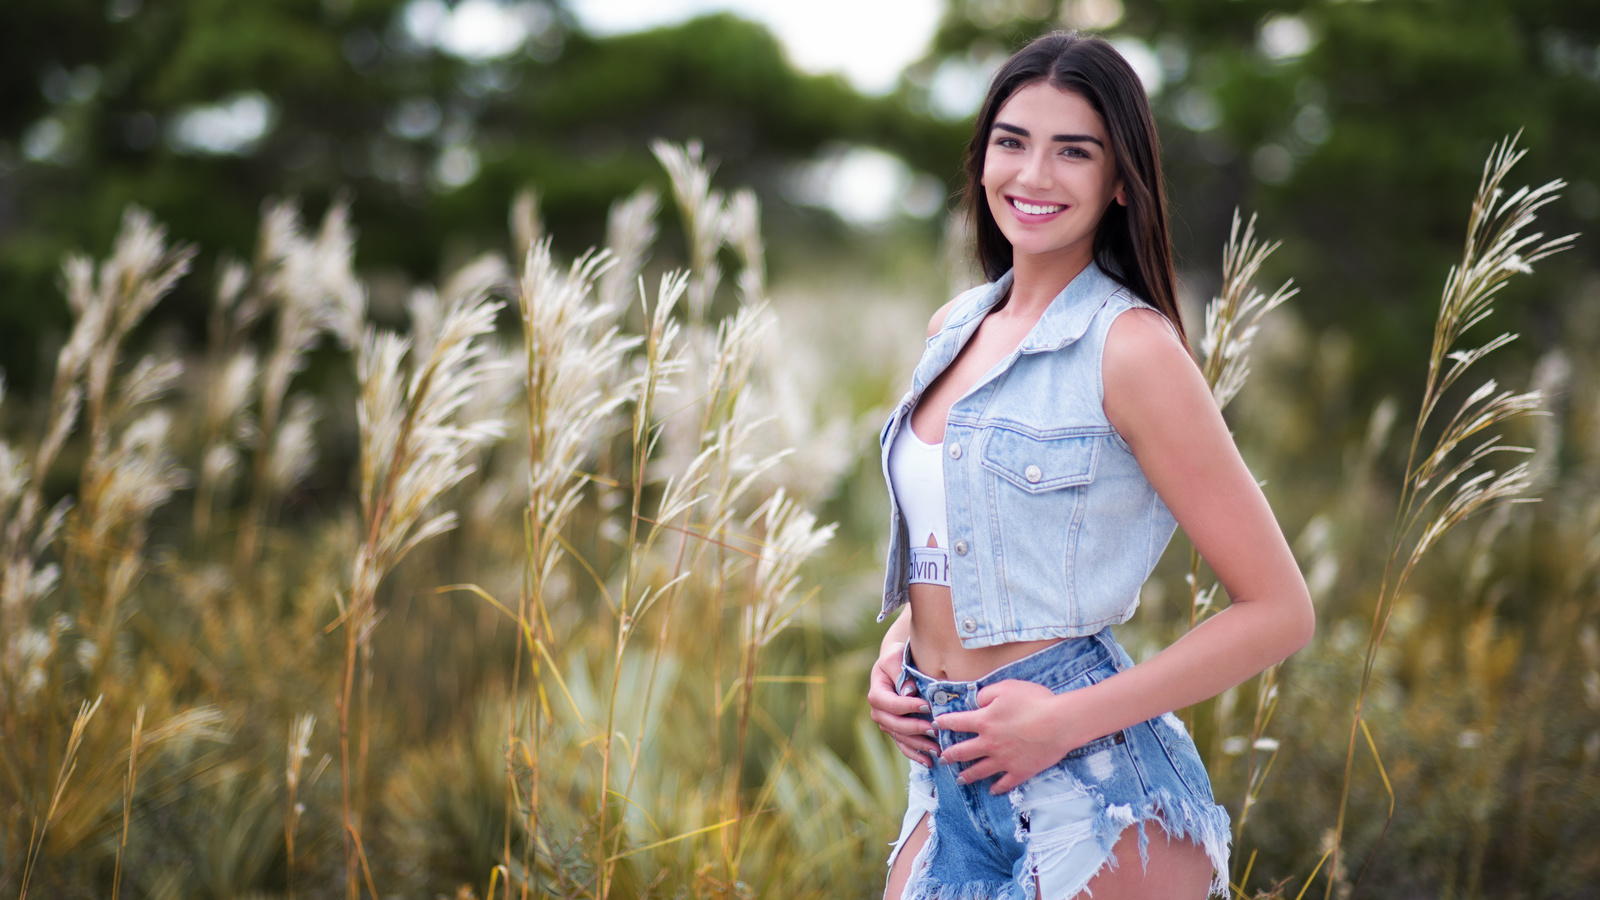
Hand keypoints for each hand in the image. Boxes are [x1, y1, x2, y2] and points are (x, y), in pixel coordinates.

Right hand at [867, 641, 938, 765]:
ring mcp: (886, 724)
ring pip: (901, 738)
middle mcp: (878, 712)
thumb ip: (899, 671)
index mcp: (876, 693)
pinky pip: (903, 746)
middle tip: (935, 729)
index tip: (927, 705)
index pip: (891, 704)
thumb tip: (907, 691)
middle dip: (916, 729)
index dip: (908, 706)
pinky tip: (929, 762)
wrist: (896, 664)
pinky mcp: (895, 731)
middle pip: (895, 725)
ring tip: (937, 749)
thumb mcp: (895, 657)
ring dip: (919, 746)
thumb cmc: (897, 657)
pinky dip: (915, 755)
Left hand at [935, 679, 1076, 792]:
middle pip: (962, 752)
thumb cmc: (1034, 700)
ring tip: (959, 779)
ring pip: (979, 771)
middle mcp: (989, 743)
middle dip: (949, 755)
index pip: (956, 723)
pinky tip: (992, 790)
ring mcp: (1004, 760)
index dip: (943, 723)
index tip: (936, 726)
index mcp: (984, 721)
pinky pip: (1005, 783)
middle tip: (941, 758)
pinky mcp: (1020, 771)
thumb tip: (975, 701)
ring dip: (967, 775)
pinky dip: (997, 788)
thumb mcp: (1006, 688)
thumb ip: (986, 694)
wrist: (1060, 723)